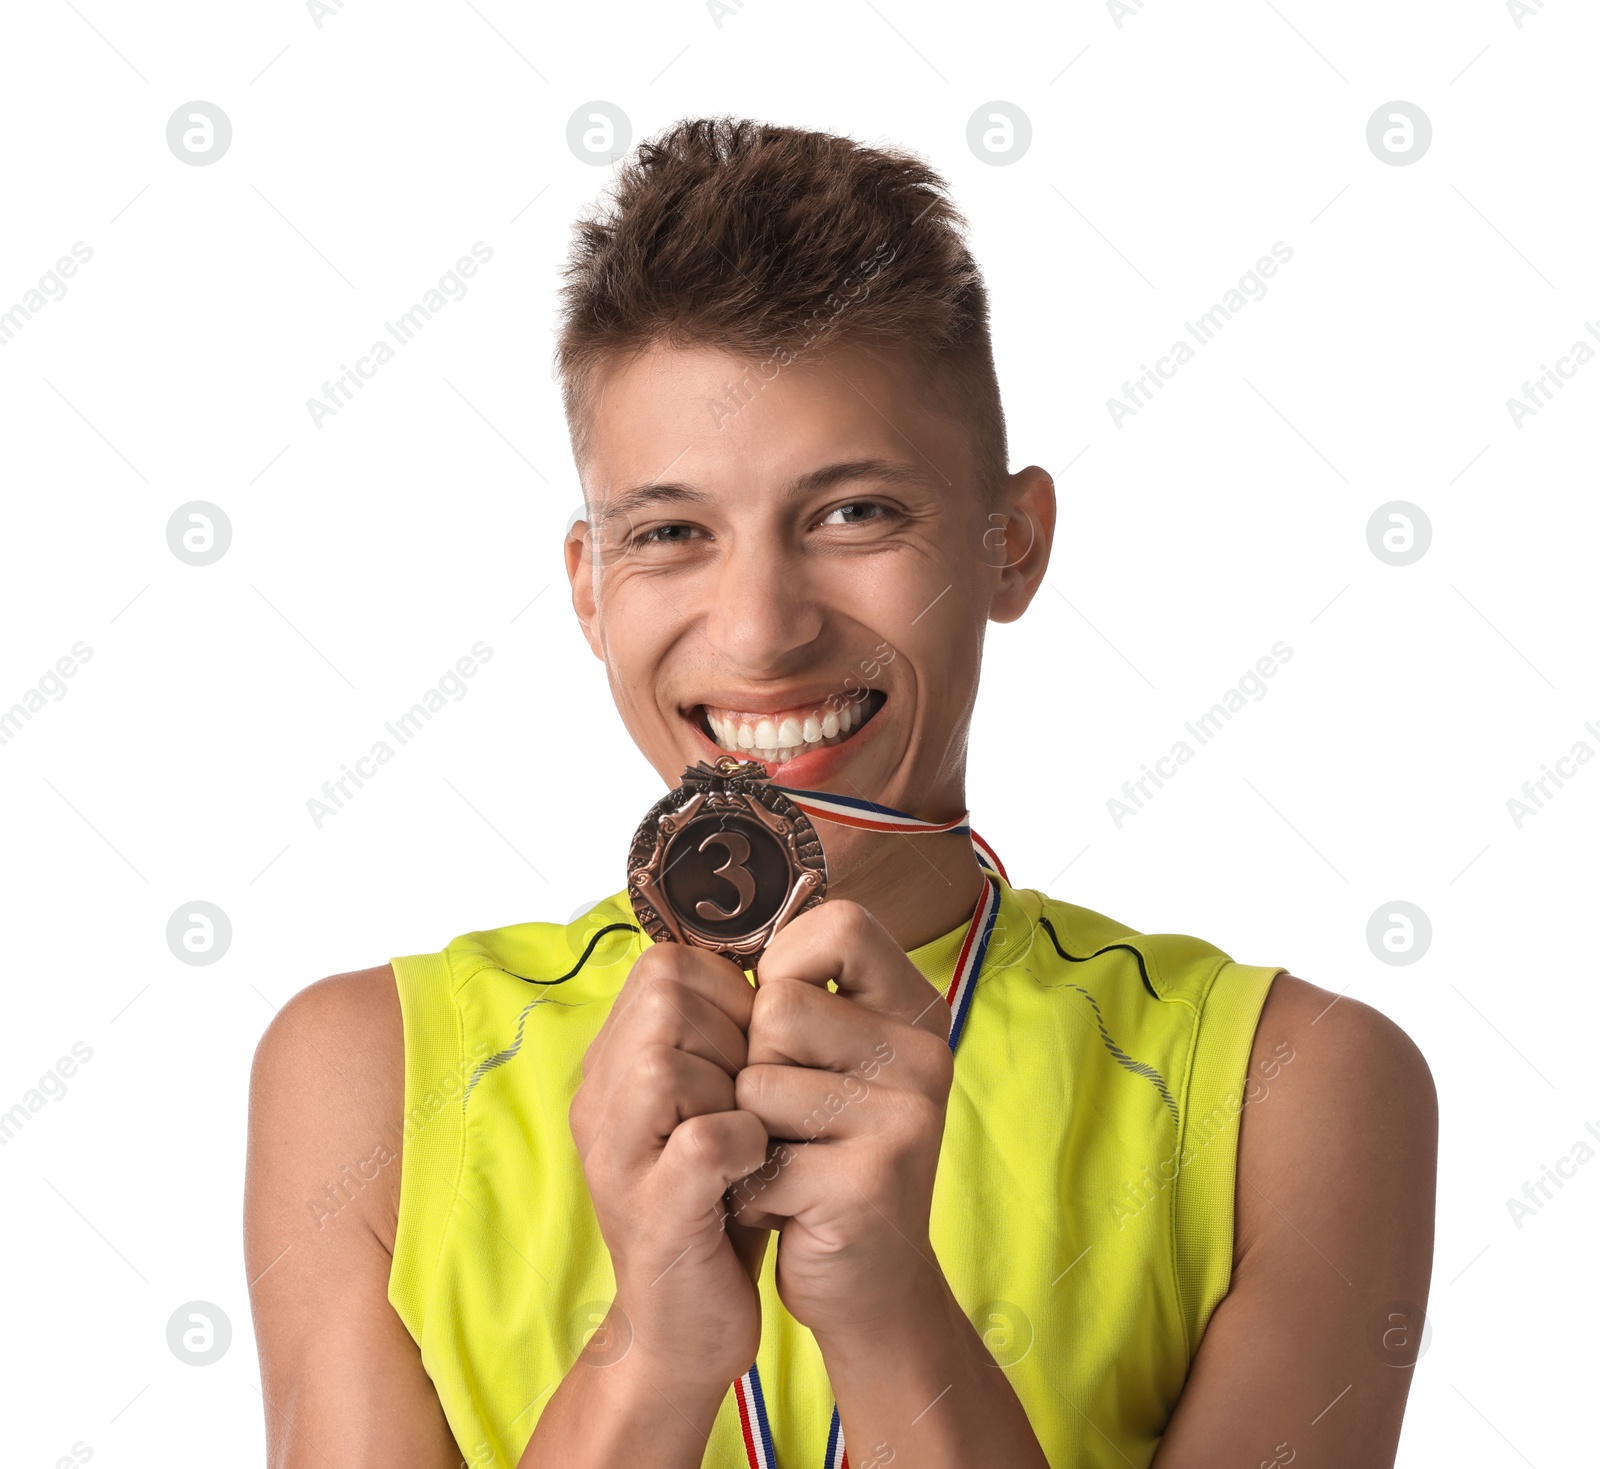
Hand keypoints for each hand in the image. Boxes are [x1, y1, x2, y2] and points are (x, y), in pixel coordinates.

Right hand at [569, 942, 772, 1389]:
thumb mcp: (709, 1103)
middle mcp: (600, 1103)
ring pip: (669, 1063)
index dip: (726, 990)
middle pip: (663, 1001)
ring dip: (732, 1087)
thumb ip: (717, 1037)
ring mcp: (618, 1158)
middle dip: (730, 1033)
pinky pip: (702, 1140)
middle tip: (751, 1088)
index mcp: (612, 1066)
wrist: (686, 1327)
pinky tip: (756, 1164)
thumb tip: (769, 964)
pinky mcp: (652, 1213)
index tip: (751, 1042)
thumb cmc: (715, 1201)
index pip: (663, 968)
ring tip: (751, 1126)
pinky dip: (743, 1143)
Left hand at [729, 900, 955, 1339]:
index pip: (840, 924)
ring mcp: (905, 1114)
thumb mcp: (829, 1060)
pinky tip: (791, 1210)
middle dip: (753, 1067)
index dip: (785, 965)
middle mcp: (923, 1050)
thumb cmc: (824, 1156)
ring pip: (757, 1080)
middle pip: (777, 1006)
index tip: (782, 1025)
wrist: (871, 1286)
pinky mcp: (873, 1179)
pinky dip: (752, 1192)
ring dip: (748, 1133)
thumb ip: (800, 994)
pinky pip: (758, 1154)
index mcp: (914, 1008)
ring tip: (790, 1164)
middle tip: (789, 1119)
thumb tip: (712, 930)